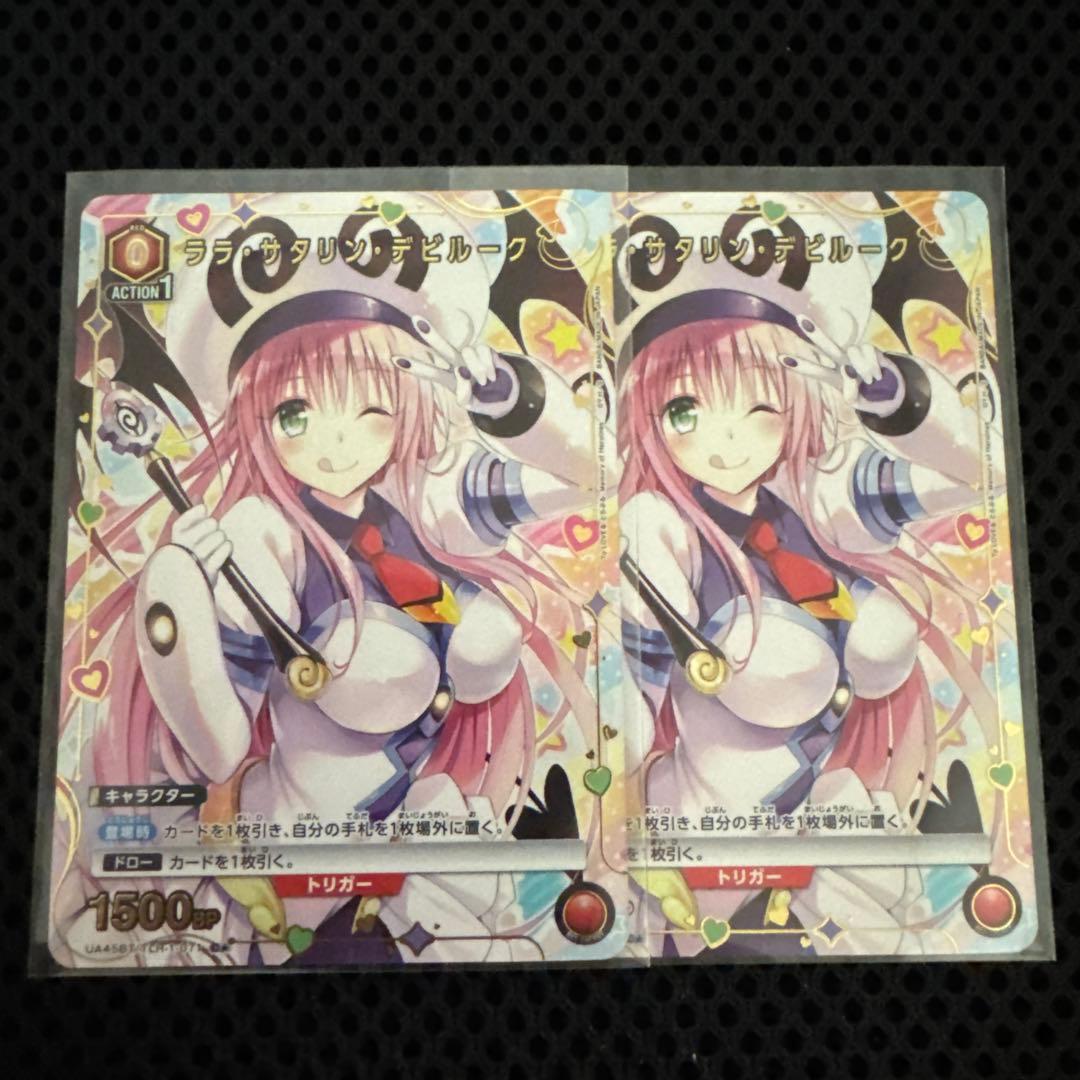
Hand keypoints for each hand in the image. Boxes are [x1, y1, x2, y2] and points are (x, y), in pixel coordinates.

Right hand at [171, 504, 231, 587]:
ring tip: (217, 544)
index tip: (204, 509)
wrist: (186, 590)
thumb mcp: (185, 538)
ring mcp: (196, 561)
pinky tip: (224, 549)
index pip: (183, 522)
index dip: (195, 513)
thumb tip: (198, 495)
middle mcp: (183, 550)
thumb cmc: (187, 558)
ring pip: (219, 536)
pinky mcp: (209, 572)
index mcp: (174, 541)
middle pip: (209, 524)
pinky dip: (227, 548)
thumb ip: (191, 516)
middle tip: (212, 533)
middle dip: (213, 526)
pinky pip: (225, 550)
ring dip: (221, 538)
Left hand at [391, 315, 512, 414]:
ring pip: (468, 353)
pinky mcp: (485, 349)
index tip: (394, 359)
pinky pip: (484, 352)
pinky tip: (492, 375)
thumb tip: (464, 373)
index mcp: (448, 378)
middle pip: (443, 347)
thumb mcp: (471, 403)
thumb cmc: (482, 400)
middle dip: (431, 334)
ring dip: (477, 369)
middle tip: (415, 319)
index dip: (414, 367)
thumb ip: (465, 394)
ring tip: (483, 381)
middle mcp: (456, 363)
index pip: (430, 372)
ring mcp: (470, 355)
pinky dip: (489, 366)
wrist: (503, 397)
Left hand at [779, 344, 903, 416]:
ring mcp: (854, 354)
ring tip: (869, 380)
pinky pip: (869, 352)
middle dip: (815, 332)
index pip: (814, 370)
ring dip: (863, 369)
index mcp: (832, 376)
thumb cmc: (867, 398)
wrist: (888, 395)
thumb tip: (848, 370)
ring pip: (852, 352)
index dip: (799, 365)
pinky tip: (877, 375)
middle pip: (827, 345)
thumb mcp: (856, 401)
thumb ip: (850, 391)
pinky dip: (873, 365)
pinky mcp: (869, 349)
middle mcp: (840, 362)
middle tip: (799, 318)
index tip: (780, 358)